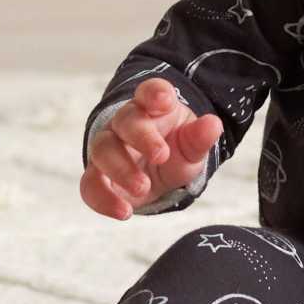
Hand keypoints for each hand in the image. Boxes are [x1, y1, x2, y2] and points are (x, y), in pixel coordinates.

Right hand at [80, 77, 222, 219]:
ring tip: (143, 187)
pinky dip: (104, 199)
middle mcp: (125, 123)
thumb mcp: (192, 146)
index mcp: (151, 107)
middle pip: (125, 121)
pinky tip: (124, 212)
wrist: (157, 173)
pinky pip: (90, 184)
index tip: (164, 101)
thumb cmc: (175, 149)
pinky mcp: (97, 175)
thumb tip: (214, 124)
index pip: (149, 91)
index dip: (154, 93)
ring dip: (121, 169)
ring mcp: (108, 147)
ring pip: (102, 150)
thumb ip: (200, 137)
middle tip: (161, 156)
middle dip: (142, 137)